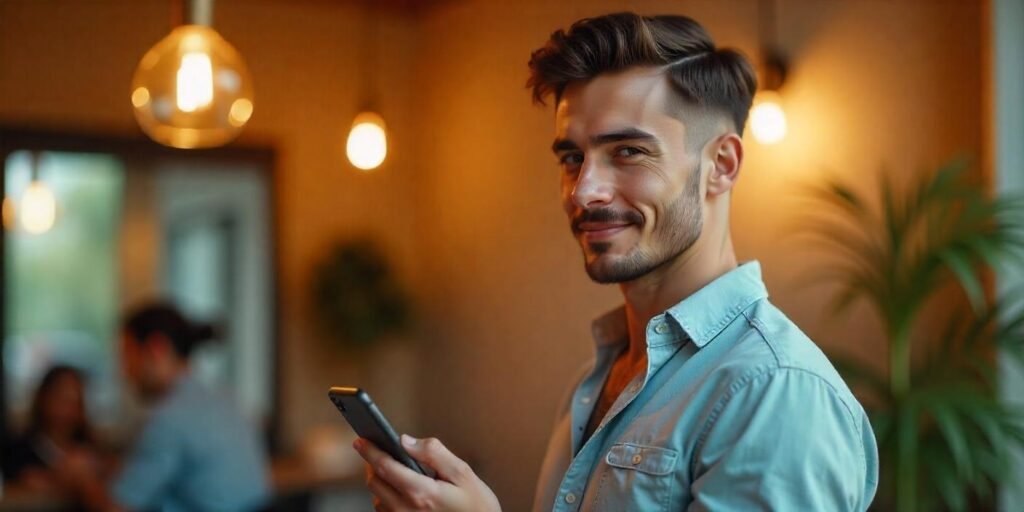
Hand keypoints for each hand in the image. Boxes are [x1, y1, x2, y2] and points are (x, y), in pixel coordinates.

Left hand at [354, 434, 500, 511]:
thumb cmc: (477, 506)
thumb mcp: (463, 472)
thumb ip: (433, 453)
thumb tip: (407, 441)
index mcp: (422, 493)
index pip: (386, 467)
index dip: (370, 451)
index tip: (361, 440)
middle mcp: (408, 510)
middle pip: (375, 483)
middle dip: (372, 464)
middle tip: (377, 450)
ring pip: (377, 499)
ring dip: (379, 482)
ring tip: (390, 468)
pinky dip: (385, 497)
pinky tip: (399, 489)